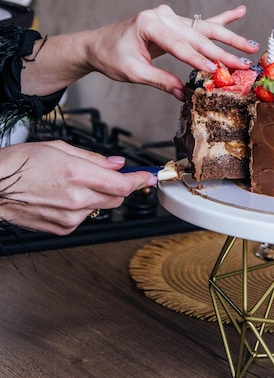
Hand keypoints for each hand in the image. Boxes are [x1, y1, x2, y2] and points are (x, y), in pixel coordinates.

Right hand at [0, 141, 155, 234]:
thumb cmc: (20, 165)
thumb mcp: (59, 148)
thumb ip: (93, 158)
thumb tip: (117, 164)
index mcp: (77, 175)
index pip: (122, 184)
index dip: (140, 180)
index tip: (149, 177)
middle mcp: (76, 199)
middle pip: (117, 197)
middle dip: (119, 186)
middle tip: (111, 175)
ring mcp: (70, 218)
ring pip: (101, 206)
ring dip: (97, 195)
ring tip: (72, 183)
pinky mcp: (63, 229)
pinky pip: (85, 216)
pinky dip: (82, 206)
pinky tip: (63, 196)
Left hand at [21, 4, 258, 98]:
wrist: (98, 44)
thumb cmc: (111, 56)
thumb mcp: (132, 72)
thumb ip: (159, 80)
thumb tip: (182, 93)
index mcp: (149, 23)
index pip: (180, 45)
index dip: (199, 60)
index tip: (217, 70)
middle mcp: (162, 15)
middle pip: (198, 35)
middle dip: (223, 51)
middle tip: (244, 63)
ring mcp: (169, 15)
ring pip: (204, 28)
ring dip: (229, 38)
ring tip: (250, 46)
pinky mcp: (173, 20)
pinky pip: (200, 21)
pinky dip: (220, 18)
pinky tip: (239, 11)